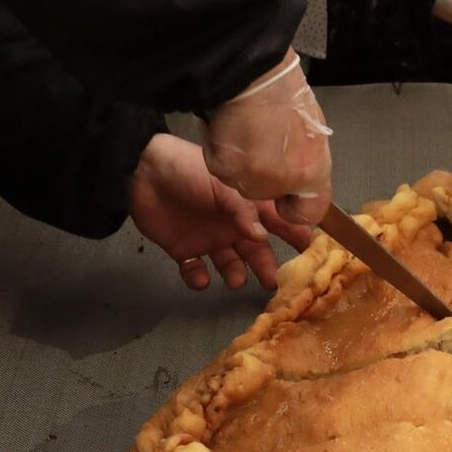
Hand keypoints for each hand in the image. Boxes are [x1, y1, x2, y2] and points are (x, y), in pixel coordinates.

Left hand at [129, 135, 313, 292]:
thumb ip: (243, 211)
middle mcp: (232, 225)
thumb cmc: (188, 169)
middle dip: (266, 266)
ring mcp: (209, 238)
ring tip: (235, 280)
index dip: (294, 236)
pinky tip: (200, 279)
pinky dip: (197, 278)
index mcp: (246, 207)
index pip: (277, 223)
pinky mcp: (183, 249)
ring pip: (230, 264)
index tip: (308, 251)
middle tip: (272, 282)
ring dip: (235, 274)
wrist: (143, 172)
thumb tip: (262, 237)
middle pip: (256, 251)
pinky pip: (194, 270)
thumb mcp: (223, 185)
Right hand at [201, 54, 332, 228]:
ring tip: (245, 131)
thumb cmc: (283, 94)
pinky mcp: (227, 170)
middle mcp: (285, 181)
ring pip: (241, 182)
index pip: (309, 212)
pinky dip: (219, 150)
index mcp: (312, 172)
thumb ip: (304, 163)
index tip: (286, 199)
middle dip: (260, 174)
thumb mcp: (310, 134)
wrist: (255, 75)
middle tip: (260, 144)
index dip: (295, 208)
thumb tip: (295, 176)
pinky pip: (220, 168)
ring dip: (239, 161)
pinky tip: (228, 129)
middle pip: (265, 194)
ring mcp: (254, 179)